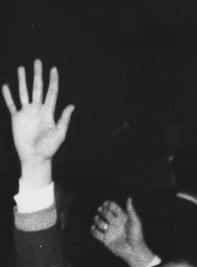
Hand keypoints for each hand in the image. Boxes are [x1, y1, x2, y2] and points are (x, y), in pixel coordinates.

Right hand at [2, 60, 73, 184]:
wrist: (35, 157)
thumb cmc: (49, 148)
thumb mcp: (59, 133)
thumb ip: (64, 119)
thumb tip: (71, 106)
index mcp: (49, 112)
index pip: (51, 92)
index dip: (53, 81)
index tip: (53, 69)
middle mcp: (37, 110)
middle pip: (37, 88)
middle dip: (38, 75)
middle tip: (37, 61)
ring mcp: (27, 113)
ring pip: (24, 92)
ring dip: (22, 80)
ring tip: (21, 68)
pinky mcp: (17, 118)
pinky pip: (11, 104)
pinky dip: (8, 95)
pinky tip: (7, 86)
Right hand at [91, 198, 144, 259]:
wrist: (134, 251)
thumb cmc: (137, 237)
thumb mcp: (135, 222)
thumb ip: (131, 210)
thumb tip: (129, 198)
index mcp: (122, 218)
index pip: (112, 207)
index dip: (108, 205)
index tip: (106, 205)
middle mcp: (115, 223)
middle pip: (104, 212)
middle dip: (103, 212)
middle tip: (105, 214)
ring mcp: (110, 231)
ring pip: (98, 221)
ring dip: (98, 221)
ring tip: (105, 226)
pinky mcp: (105, 240)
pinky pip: (95, 233)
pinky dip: (93, 230)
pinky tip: (96, 228)